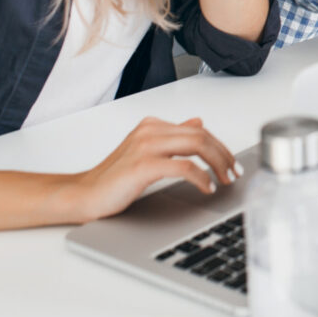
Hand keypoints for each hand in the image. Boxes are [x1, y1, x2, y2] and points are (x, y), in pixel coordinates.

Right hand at [67, 117, 238, 223]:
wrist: (84, 194)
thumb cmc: (114, 178)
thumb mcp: (147, 152)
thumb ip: (172, 137)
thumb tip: (198, 122)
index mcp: (152, 125)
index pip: (198, 129)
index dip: (220, 146)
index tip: (231, 163)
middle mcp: (150, 131)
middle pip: (201, 135)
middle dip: (224, 154)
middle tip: (234, 172)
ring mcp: (146, 146)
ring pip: (196, 145)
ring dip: (217, 163)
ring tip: (224, 180)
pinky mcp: (143, 166)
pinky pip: (184, 166)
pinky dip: (201, 177)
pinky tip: (207, 188)